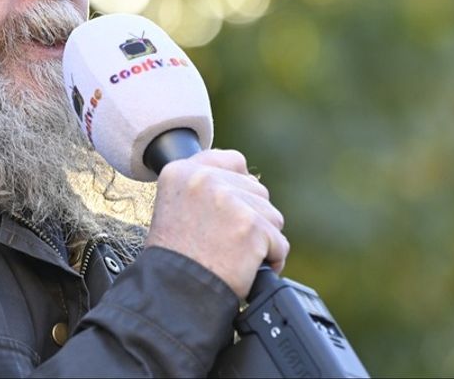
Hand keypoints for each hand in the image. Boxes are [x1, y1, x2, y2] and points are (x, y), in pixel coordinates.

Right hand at [143, 148, 288, 298]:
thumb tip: (244, 181)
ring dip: (261, 239)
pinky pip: (279, 243)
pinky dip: (270, 260)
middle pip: (257, 191)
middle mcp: (205, 180)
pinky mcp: (252, 227)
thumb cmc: (174, 258)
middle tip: (226, 241)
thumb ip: (204, 189)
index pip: (232, 161)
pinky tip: (247, 269)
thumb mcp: (174, 207)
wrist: (173, 292)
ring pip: (272, 216)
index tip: (233, 207)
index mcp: (182, 172)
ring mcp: (230, 202)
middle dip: (251, 217)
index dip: (239, 186)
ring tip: (235, 256)